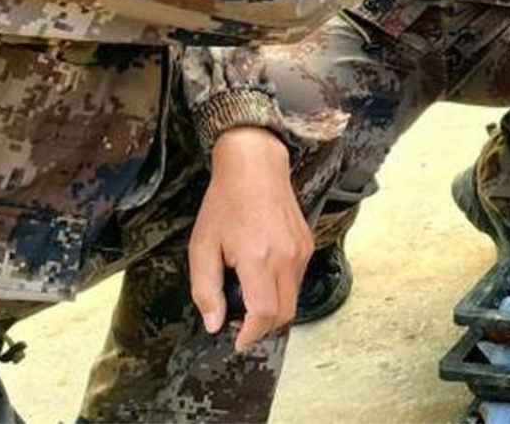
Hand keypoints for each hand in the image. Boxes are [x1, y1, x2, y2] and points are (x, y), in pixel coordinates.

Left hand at [189, 127, 312, 352]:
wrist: (256, 168)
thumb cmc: (224, 205)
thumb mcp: (202, 247)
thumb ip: (206, 289)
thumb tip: (214, 323)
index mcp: (258, 258)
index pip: (265, 313)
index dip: (251, 335)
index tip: (237, 341)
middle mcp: (286, 257)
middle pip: (284, 313)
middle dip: (263, 328)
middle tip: (240, 326)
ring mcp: (301, 250)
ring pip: (293, 298)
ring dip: (273, 309)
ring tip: (247, 299)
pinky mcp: (307, 244)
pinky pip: (297, 279)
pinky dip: (281, 290)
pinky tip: (260, 277)